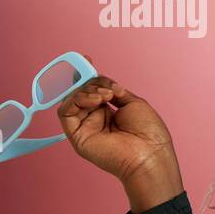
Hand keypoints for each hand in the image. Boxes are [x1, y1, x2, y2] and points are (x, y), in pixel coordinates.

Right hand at [56, 75, 178, 184]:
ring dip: (87, 91)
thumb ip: (115, 91)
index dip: (87, 74)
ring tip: (106, 96)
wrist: (149, 155)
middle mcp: (96, 119)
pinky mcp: (77, 135)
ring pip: (72, 99)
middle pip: (81, 91)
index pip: (92, 89)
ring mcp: (85, 127)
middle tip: (106, 87)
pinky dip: (77, 99)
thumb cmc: (149, 134)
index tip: (86, 59)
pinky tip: (96, 100)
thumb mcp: (134, 103)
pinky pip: (65, 111)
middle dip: (90, 81)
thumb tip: (104, 83)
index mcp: (110, 112)